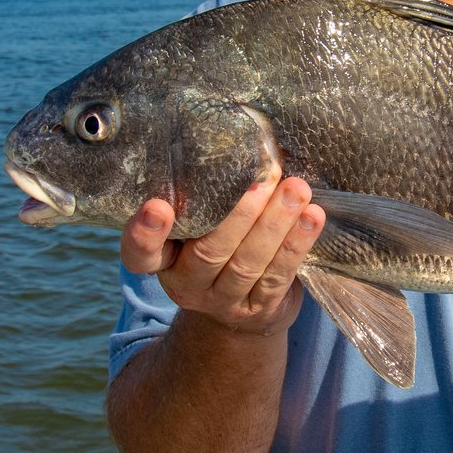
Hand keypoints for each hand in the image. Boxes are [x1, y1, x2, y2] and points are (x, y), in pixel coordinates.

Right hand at [121, 174, 325, 336]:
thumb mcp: (201, 227)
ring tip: (297, 190)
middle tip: (264, 177)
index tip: (158, 206)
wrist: (242, 312)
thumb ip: (206, 198)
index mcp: (164, 260)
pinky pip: (278, 276)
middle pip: (208, 251)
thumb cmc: (220, 246)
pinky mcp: (258, 310)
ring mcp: (222, 301)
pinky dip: (296, 244)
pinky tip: (312, 217)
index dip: (144, 234)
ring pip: (248, 263)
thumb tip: (247, 141)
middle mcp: (186, 284)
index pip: (140, 254)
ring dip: (275, 224)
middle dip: (240, 214)